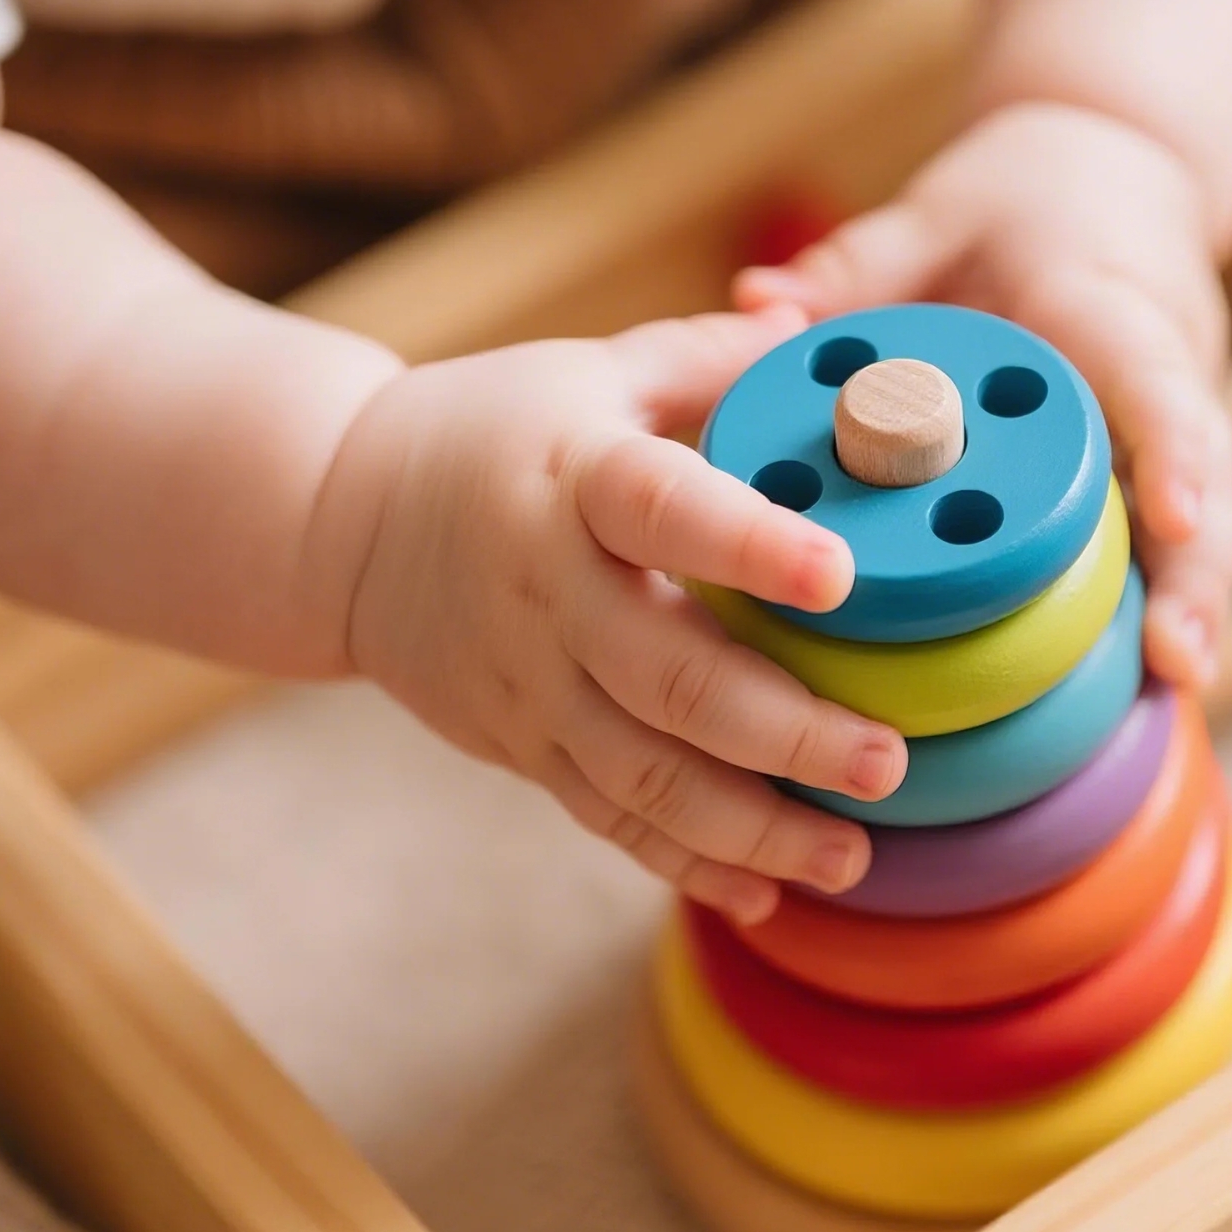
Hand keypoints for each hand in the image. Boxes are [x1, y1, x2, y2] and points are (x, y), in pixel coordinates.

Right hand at [314, 307, 906, 924]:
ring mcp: (531, 687)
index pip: (667, 510)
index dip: (751, 546)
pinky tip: (766, 893)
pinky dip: (686, 865)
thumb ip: (708, 360)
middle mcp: (549, 594)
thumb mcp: (590, 371)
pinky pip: (608, 819)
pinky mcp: (523, 747)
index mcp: (574, 483)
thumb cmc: (497, 432)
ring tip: (854, 856)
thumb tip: (821, 338)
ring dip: (754, 828)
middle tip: (890, 763)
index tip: (841, 577)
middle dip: (788, 734)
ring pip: (647, 778)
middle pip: (674, 682)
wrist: (341, 525)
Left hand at [736, 102, 1231, 687]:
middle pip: (1203, 479)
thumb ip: (854, 269)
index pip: (1151, 376)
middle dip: (1194, 571)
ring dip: (1193, 609)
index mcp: (1106, 305)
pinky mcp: (1163, 476)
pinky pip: (1173, 549)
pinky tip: (1145, 696)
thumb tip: (757, 310)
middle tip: (1175, 657)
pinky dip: (1163, 614)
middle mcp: (1161, 375)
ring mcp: (1171, 435)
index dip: (1168, 447)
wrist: (1101, 189)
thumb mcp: (931, 222)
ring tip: (1170, 692)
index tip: (1173, 513)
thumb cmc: (1012, 210)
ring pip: (1205, 526)